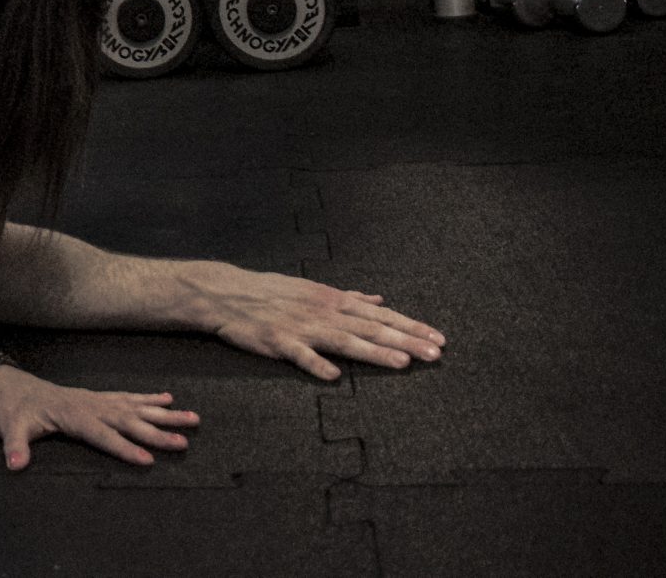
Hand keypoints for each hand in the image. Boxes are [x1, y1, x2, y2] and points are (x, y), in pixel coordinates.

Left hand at [0, 368, 197, 469]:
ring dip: (164, 413)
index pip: (103, 435)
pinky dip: (149, 398)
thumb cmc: (12, 410)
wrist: (9, 385)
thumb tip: (15, 465)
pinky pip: (127, 396)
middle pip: (129, 420)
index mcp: (73, 416)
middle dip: (157, 432)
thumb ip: (15, 446)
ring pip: (136, 406)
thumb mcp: (10, 428)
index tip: (148, 461)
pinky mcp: (96, 396)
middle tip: (185, 441)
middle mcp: (91, 405)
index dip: (124, 448)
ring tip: (194, 417)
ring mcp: (96, 399)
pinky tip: (168, 398)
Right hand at [189, 263, 443, 380]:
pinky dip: (316, 364)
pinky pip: (299, 354)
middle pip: (370, 327)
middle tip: (435, 353)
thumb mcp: (311, 288)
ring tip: (403, 362)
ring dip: (374, 351)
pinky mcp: (277, 341)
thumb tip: (378, 298)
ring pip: (343, 341)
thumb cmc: (271, 291)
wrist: (226, 292)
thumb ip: (347, 297)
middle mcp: (322, 312)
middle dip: (405, 340)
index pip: (380, 313)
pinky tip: (334, 377)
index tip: (439, 338)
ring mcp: (300, 326)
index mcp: (332, 299)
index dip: (410, 325)